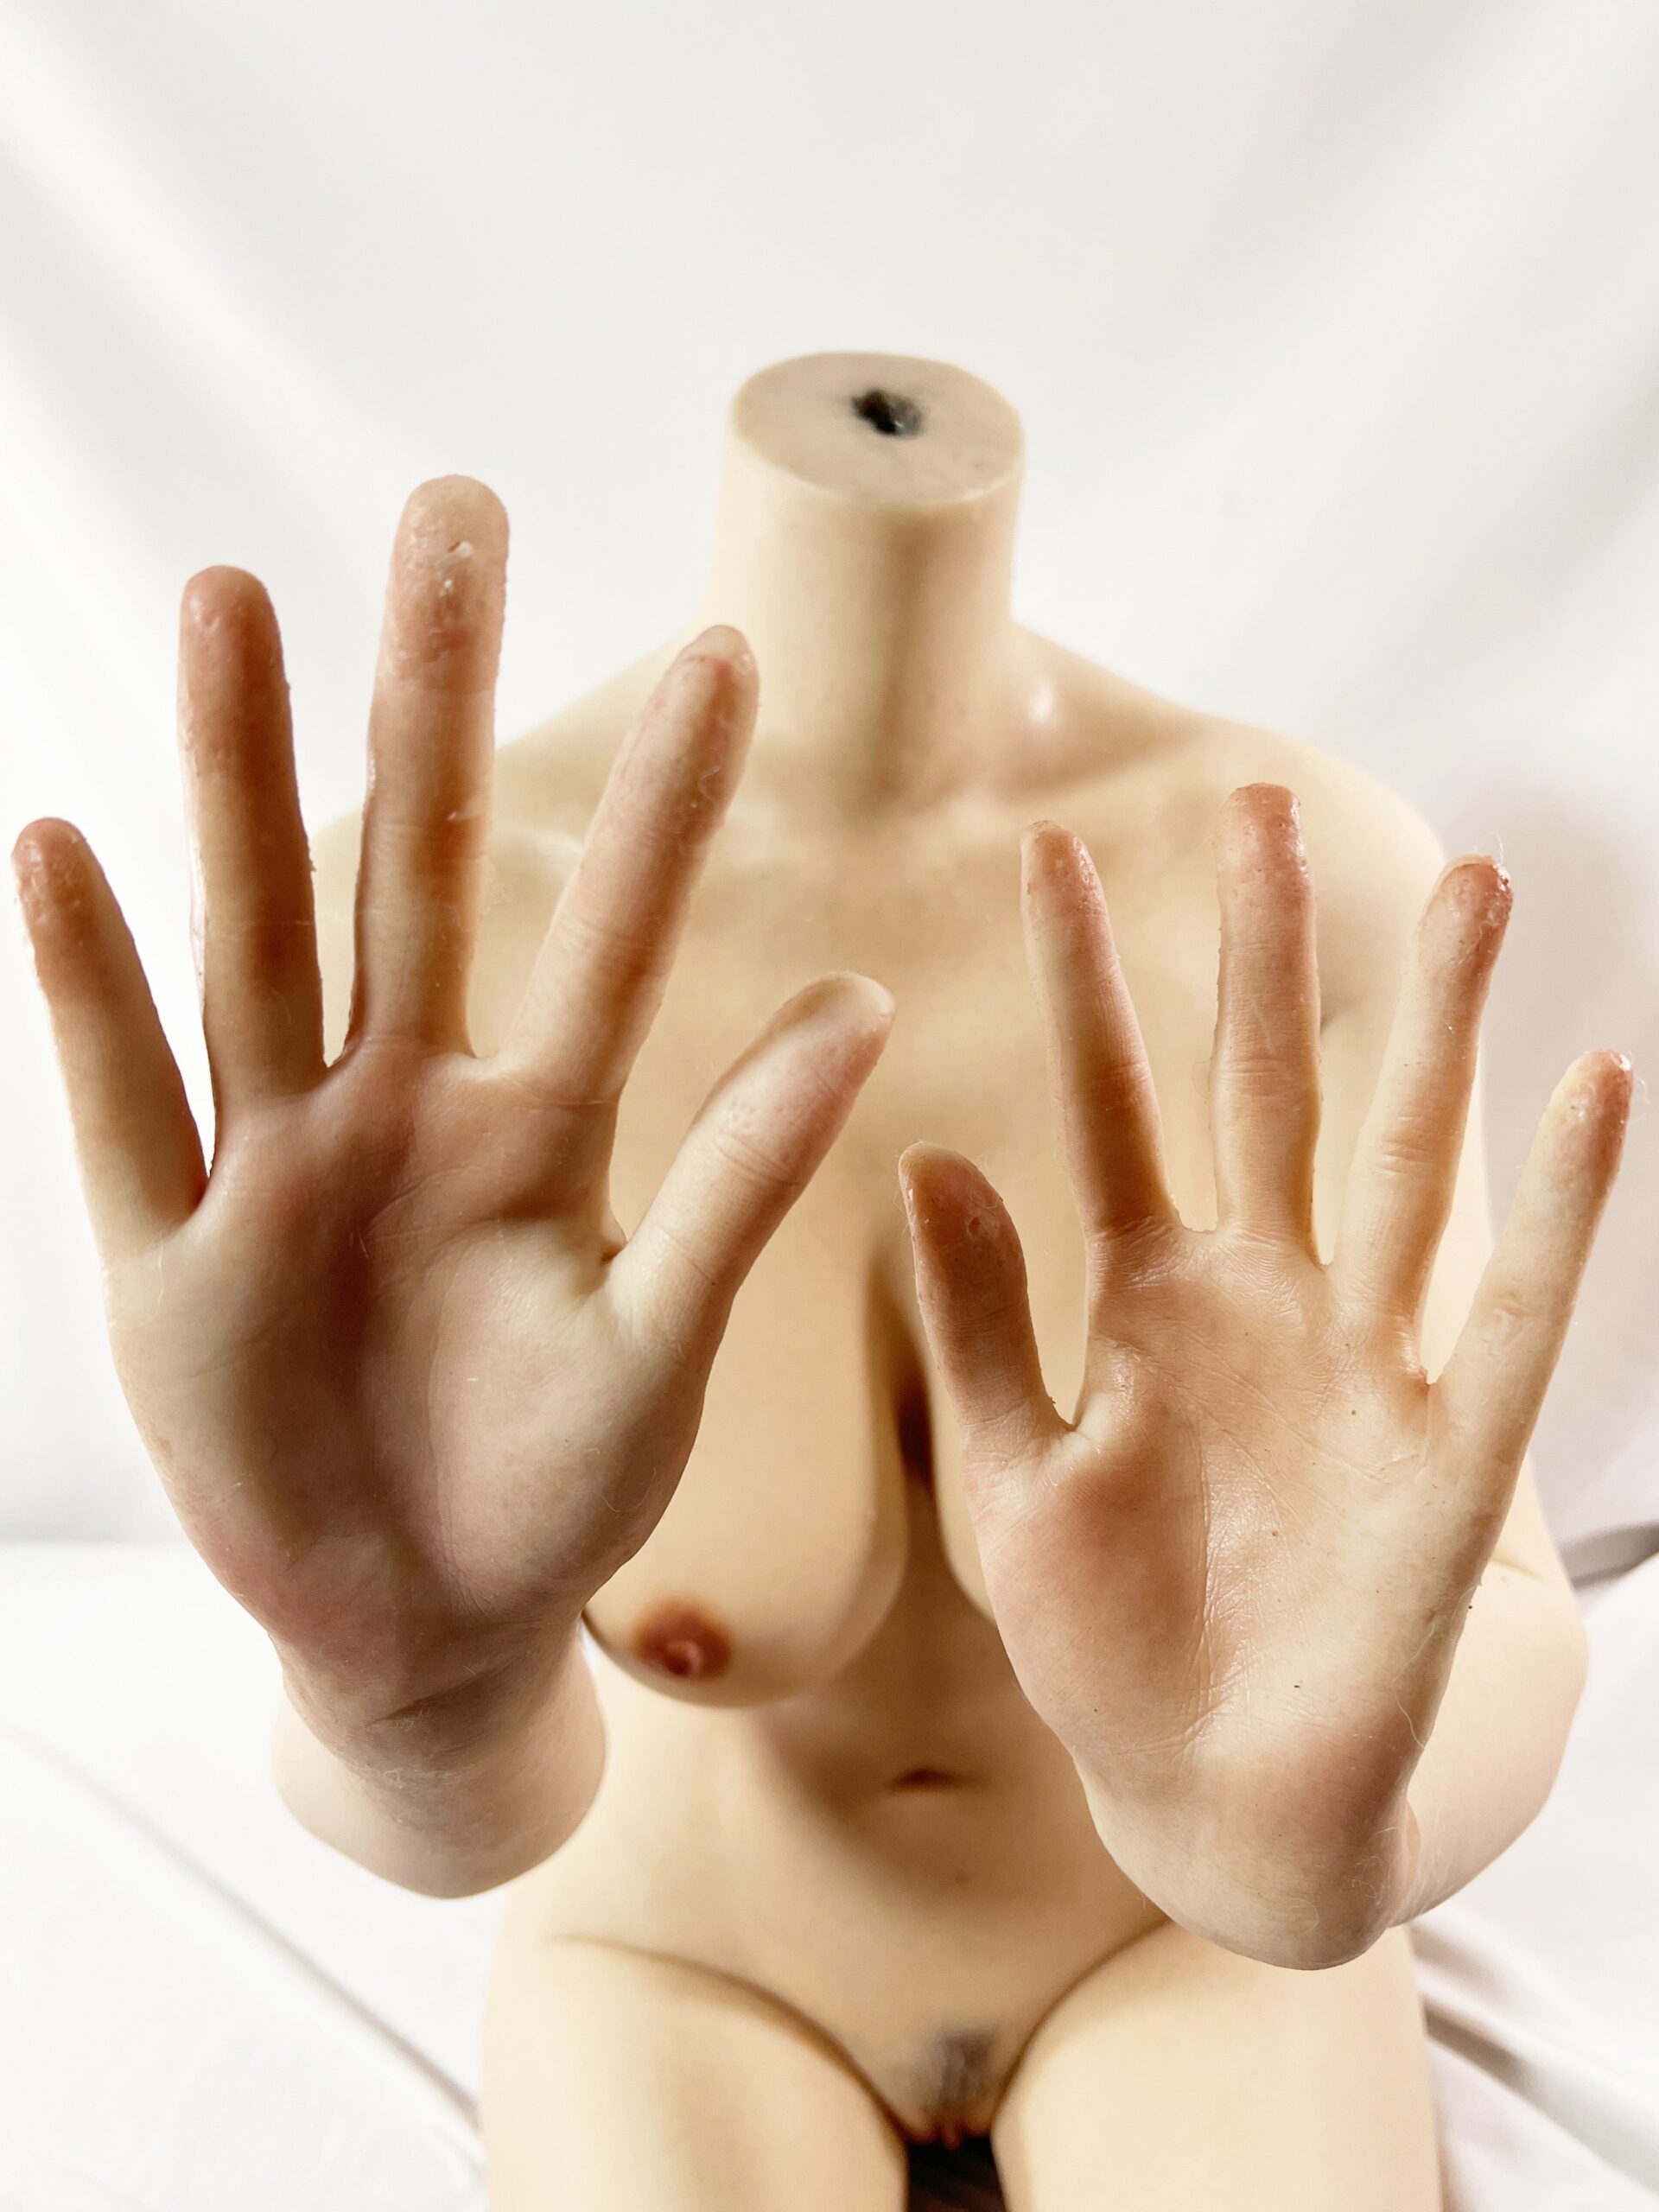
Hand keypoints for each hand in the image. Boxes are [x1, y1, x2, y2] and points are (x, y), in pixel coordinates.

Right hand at [12, 477, 892, 1757]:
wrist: (426, 1636)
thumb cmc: (559, 1491)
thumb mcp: (660, 1343)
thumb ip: (738, 1182)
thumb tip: (864, 1006)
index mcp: (537, 1134)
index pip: (606, 935)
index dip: (661, 802)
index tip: (726, 649)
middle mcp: (402, 1113)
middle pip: (410, 876)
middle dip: (426, 700)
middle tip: (454, 514)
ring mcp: (277, 1170)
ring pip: (255, 942)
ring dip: (239, 778)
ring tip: (236, 600)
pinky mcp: (169, 1262)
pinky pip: (121, 1103)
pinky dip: (91, 989)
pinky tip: (56, 845)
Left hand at [899, 785, 1630, 1964]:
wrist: (1201, 1796)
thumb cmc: (1103, 1643)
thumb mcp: (1007, 1476)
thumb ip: (973, 1324)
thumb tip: (926, 1157)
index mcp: (1145, 1301)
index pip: (1112, 1105)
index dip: (1084, 984)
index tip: (1049, 852)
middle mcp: (1263, 1301)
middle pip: (1271, 1091)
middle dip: (1267, 952)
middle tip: (1261, 802)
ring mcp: (1363, 1366)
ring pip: (1404, 1161)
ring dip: (1439, 1028)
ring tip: (1471, 885)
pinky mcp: (1449, 1455)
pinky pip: (1511, 1312)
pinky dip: (1557, 1207)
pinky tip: (1592, 1081)